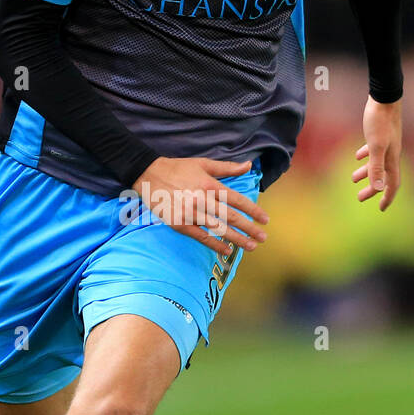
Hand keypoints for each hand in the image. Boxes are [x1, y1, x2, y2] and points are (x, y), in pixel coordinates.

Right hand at [132, 156, 268, 257]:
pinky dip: (214, 244)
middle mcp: (202, 199)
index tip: (265, 220)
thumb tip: (248, 165)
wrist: (148, 174)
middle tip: (263, 238)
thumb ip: (227, 167)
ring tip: (251, 246)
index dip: (253, 210)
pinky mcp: (179, 223)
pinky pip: (200, 236)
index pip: (237, 200)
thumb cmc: (178, 168)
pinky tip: (227, 250)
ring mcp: (190, 212)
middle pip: (231, 217)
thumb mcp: (203, 164)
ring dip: (236, 239)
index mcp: (210, 184)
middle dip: (249, 228)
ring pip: (218, 228)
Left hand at [352, 97, 401, 211]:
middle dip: (372, 188)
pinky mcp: (380, 133)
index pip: (392, 184)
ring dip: (366, 172)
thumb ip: (376, 166)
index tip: (381, 209)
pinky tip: (357, 156)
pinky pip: (373, 150)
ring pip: (377, 163)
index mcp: (392, 159)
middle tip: (359, 198)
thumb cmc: (380, 121)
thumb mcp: (375, 146)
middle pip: (383, 176)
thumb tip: (378, 187)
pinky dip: (365, 156)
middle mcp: (391, 153)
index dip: (387, 197)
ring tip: (353, 179)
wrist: (385, 97)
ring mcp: (386, 143)